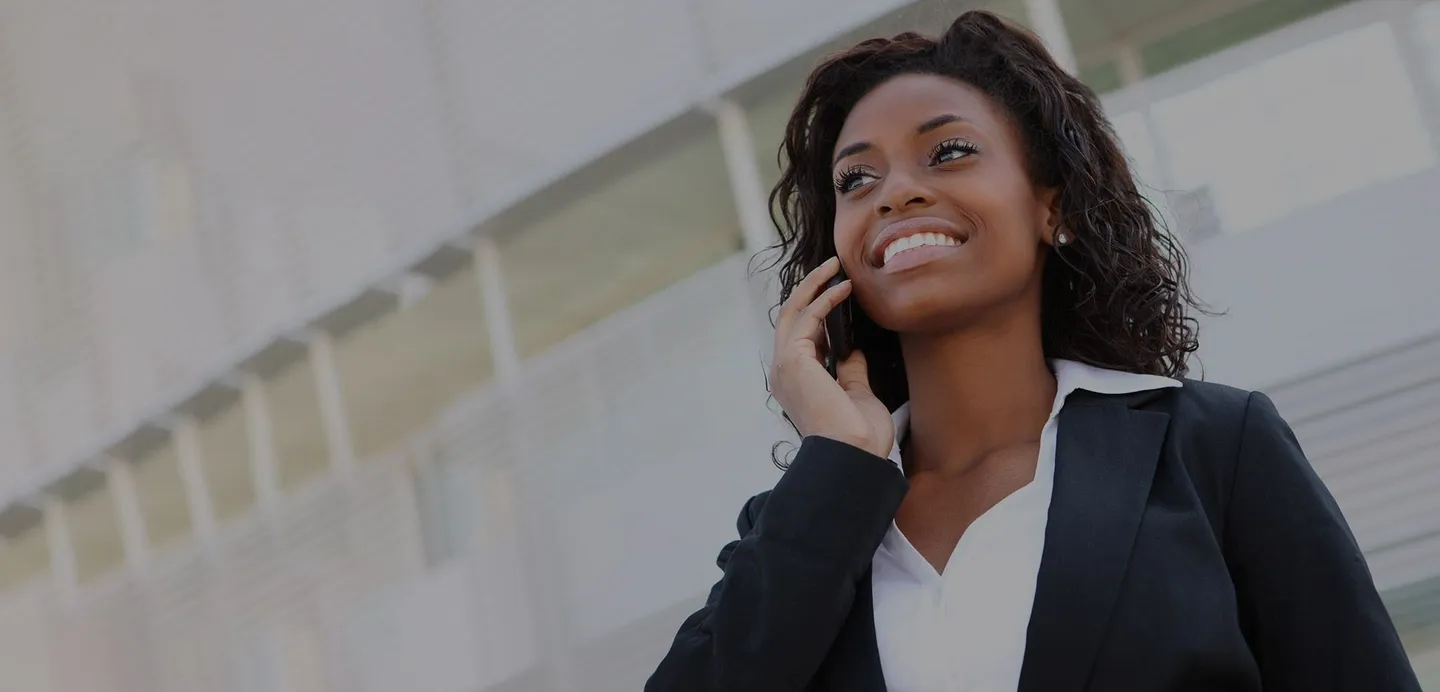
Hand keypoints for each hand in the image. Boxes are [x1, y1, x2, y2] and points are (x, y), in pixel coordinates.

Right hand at [769, 257, 894, 458]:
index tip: (838, 293)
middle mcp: (783, 373)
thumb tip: (852, 350)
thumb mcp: (857, 394)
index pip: (800, 337)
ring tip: (836, 266)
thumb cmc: (858, 435)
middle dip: (809, 290)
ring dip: (814, 286)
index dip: (816, 312)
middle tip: (831, 267)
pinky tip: (844, 288)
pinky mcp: (793, 359)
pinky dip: (824, 298)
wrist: (855, 453)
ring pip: (793, 312)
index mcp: (795, 384)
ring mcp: (784, 366)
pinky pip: (807, 318)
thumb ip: (850, 370)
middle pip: (789, 319)